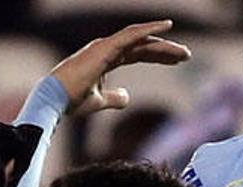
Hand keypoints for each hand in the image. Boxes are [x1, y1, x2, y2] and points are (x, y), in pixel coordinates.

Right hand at [50, 20, 190, 115]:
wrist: (55, 100)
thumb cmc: (72, 101)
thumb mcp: (100, 102)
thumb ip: (115, 98)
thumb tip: (127, 97)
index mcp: (107, 59)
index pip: (138, 53)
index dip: (158, 56)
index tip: (178, 61)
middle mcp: (108, 49)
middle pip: (143, 46)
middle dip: (165, 50)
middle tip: (187, 56)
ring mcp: (106, 46)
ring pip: (141, 40)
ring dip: (164, 44)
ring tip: (184, 52)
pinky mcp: (105, 47)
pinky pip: (132, 35)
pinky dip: (150, 29)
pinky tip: (168, 27)